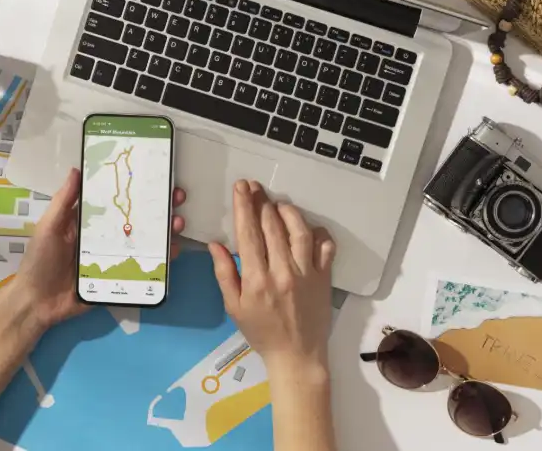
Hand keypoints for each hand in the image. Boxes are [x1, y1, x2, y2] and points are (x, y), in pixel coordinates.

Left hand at [13, 168, 186, 329]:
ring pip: (146, 240)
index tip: (155, 175)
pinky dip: (162, 259)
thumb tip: (77, 169)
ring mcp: (116, 257)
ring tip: (177, 223)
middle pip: (138, 218)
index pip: (117, 199)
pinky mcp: (120, 278)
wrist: (37, 304)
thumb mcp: (48, 228)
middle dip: (160, 206)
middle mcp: (106, 236)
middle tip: (177, 196)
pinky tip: (173, 251)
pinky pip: (145, 267)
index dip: (135, 188)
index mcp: (89, 221)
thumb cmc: (39, 262)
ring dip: (165, 230)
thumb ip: (63, 202)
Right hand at [208, 180, 335, 377]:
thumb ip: (224, 273)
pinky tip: (308, 227)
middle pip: (272, 226)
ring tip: (277, 203)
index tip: (240, 188)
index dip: (244, 206)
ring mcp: (307, 273)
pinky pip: (326, 247)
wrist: (297, 356)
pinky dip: (318, 232)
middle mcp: (282, 271)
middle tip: (254, 186)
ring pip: (299, 230)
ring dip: (287, 211)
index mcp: (256, 279)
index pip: (248, 233)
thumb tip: (215, 245)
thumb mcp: (233, 307)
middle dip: (261, 201)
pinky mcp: (325, 277)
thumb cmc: (261, 332)